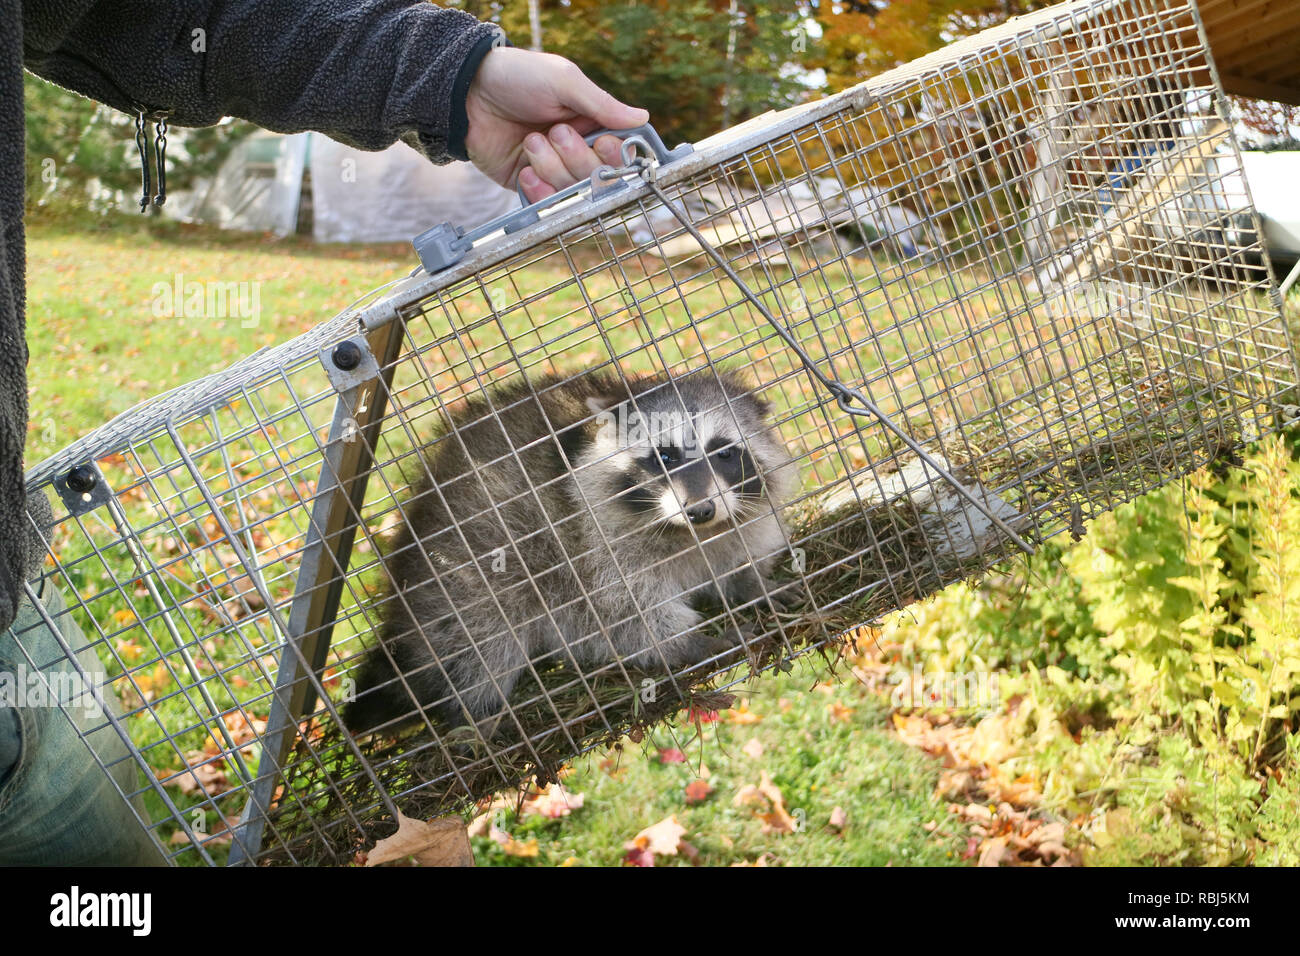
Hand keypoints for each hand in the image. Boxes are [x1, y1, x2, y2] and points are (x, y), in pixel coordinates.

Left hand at [464, 47, 648, 202]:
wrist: (467, 92)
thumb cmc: (517, 77)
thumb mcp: (564, 81)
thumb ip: (602, 104)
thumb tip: (642, 118)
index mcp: (590, 124)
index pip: (617, 153)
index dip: (613, 156)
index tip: (603, 143)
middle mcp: (574, 150)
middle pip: (596, 178)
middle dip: (576, 158)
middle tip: (555, 132)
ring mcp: (551, 170)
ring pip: (570, 191)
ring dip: (551, 166)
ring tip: (530, 140)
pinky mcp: (528, 185)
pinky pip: (545, 203)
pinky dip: (538, 190)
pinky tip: (525, 169)